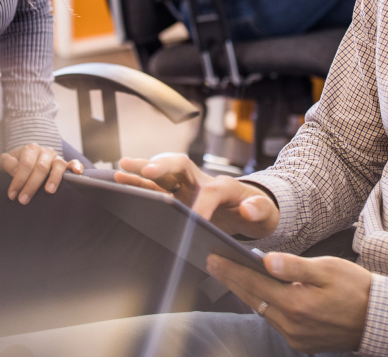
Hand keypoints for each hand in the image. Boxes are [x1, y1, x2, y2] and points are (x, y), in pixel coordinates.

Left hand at [0, 143, 81, 204]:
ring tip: (49, 191)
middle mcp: (45, 152)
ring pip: (58, 165)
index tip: (12, 196)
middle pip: (41, 168)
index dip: (18, 180)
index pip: (25, 165)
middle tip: (23, 200)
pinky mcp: (66, 164)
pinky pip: (73, 163)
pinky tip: (77, 172)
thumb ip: (7, 163)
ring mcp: (56, 158)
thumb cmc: (14, 164)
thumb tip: (15, 172)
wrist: (25, 161)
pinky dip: (76, 166)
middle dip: (31, 185)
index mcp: (31, 149)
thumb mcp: (5, 161)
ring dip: (54, 179)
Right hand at [116, 153, 278, 238]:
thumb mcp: (267, 214)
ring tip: (120, 169)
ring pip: (162, 175)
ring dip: (141, 172)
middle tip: (147, 170)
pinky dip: (138, 184)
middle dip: (163, 167)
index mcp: (225, 186)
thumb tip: (247, 209)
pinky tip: (120, 181)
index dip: (202, 206)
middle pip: (180, 166)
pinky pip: (155, 188)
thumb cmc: (258, 212)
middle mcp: (202, 181)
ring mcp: (187, 188)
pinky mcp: (177, 197)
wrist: (253, 212)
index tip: (195, 222)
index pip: (210, 191)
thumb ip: (260, 210)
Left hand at [207, 251, 372, 353]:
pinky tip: (257, 293)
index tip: (213, 258)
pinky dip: (262, 305)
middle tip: (213, 264)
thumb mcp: (328, 269)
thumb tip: (266, 261)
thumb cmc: (356, 289)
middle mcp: (292, 325)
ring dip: (246, 293)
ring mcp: (296, 337)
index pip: (254, 284)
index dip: (231, 271)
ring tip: (231, 274)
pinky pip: (274, 321)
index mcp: (297, 305)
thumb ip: (295, 267)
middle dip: (231, 280)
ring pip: (261, 311)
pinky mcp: (301, 342)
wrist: (379, 319)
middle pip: (252, 299)